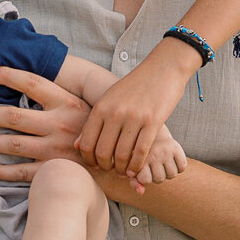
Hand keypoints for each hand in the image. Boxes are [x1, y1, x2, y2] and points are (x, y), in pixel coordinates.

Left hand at [0, 67, 90, 185]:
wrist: (118, 163)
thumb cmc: (94, 130)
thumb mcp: (82, 105)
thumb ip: (57, 95)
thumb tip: (25, 81)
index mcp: (67, 103)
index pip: (32, 83)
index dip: (7, 76)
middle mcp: (60, 124)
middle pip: (13, 116)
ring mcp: (56, 149)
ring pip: (13, 144)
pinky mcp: (53, 171)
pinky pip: (21, 172)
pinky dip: (1, 171)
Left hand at [76, 41, 195, 178]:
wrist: (163, 68)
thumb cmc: (134, 86)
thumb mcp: (109, 99)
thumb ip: (93, 122)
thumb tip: (76, 146)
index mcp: (101, 107)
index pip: (87, 143)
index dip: (89, 160)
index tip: (96, 165)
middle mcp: (115, 113)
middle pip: (103, 153)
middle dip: (105, 167)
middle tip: (111, 170)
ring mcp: (134, 117)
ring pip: (122, 155)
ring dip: (122, 169)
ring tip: (124, 171)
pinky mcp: (153, 121)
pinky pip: (141, 151)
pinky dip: (137, 165)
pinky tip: (136, 169)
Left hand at [128, 126, 187, 192]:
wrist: (152, 134)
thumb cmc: (142, 155)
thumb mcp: (135, 166)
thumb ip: (135, 182)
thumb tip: (141, 192)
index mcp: (141, 158)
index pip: (145, 180)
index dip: (145, 179)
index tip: (144, 172)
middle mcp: (154, 153)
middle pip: (160, 179)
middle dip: (157, 177)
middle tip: (155, 168)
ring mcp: (166, 150)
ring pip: (172, 175)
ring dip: (168, 173)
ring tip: (163, 165)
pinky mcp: (177, 148)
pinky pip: (182, 168)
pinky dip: (179, 168)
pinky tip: (173, 162)